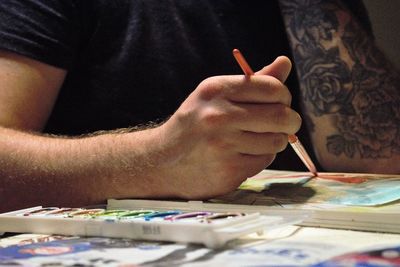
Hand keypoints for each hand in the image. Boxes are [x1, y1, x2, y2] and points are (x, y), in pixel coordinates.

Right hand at [157, 56, 301, 198]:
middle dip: (290, 121)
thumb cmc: (194, 124)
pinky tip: (241, 154)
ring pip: (276, 141)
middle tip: (284, 123)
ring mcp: (223, 146)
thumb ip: (252, 81)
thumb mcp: (215, 96)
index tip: (279, 103)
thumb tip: (285, 63)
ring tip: (254, 139)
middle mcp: (219, 116)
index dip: (284, 96)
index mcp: (216, 90)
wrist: (161, 160)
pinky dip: (259, 157)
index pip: (272, 88)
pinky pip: (264, 161)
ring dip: (274, 141)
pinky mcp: (228, 171)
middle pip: (282, 116)